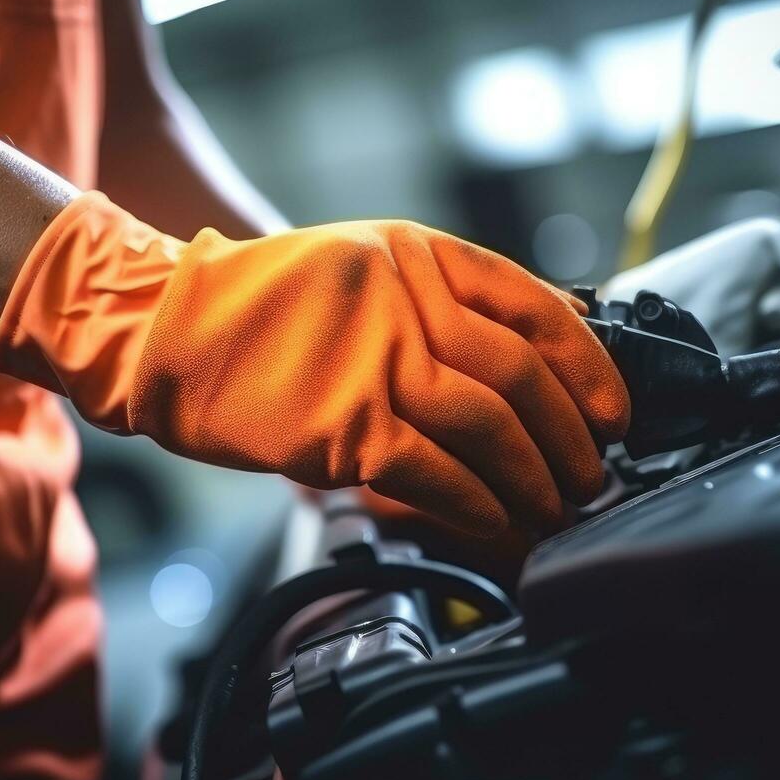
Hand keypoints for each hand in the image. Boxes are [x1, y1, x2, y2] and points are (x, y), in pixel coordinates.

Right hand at [0, 196, 628, 536]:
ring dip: (534, 480)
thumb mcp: (364, 271)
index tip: (613, 414)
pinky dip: (477, 506)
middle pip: (522, 374)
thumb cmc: (264, 307)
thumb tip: (526, 366)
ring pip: (490, 426)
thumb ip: (439, 305)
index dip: (590, 368)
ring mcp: (372, 359)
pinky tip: (495, 524)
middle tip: (590, 477)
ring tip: (551, 510)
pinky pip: (434, 474)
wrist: (165, 327)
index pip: (538, 306)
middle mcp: (405, 299)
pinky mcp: (339, 423)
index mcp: (419, 254)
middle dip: (572, 437)